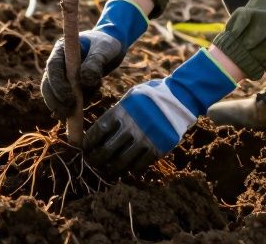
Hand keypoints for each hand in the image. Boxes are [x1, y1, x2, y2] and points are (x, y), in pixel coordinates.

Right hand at [40, 0, 147, 117]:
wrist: (113, 47)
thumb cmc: (108, 43)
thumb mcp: (104, 49)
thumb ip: (95, 63)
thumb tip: (84, 81)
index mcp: (62, 50)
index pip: (52, 67)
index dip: (57, 84)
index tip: (69, 98)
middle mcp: (59, 63)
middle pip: (48, 84)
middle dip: (56, 100)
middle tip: (68, 112)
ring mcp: (64, 75)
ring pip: (55, 94)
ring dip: (63, 105)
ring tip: (78, 112)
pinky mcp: (71, 86)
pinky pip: (68, 99)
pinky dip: (77, 104)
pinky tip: (91, 99)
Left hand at [84, 49, 236, 174]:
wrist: (181, 97)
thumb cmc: (153, 95)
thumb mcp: (132, 96)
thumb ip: (118, 111)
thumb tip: (100, 129)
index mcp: (122, 110)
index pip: (99, 130)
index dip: (90, 142)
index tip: (84, 148)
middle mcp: (132, 126)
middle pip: (107, 148)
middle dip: (96, 158)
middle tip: (92, 162)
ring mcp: (145, 138)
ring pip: (122, 160)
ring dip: (112, 167)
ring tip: (108, 169)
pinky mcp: (158, 148)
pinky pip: (140, 165)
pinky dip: (131, 169)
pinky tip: (127, 169)